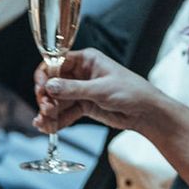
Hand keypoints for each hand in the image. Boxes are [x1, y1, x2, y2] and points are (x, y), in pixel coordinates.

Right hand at [34, 49, 171, 135]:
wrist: (146, 112)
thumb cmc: (132, 92)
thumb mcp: (101, 89)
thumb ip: (74, 89)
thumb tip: (50, 86)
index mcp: (86, 60)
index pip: (56, 62)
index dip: (45, 75)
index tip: (41, 89)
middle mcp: (81, 73)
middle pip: (53, 83)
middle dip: (46, 97)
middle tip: (47, 109)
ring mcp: (82, 90)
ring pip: (57, 99)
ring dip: (49, 112)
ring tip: (45, 123)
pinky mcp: (84, 105)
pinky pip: (66, 112)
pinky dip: (57, 120)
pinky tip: (49, 127)